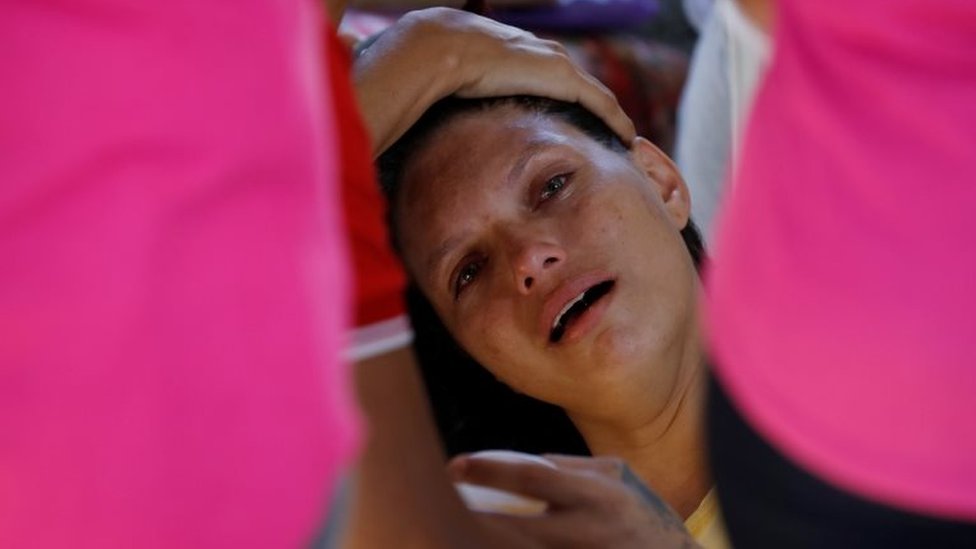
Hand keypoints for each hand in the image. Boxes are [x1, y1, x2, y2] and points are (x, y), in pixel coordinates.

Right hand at [354, 7, 634, 154]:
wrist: (435, 49)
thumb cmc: (430, 67)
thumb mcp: (441, 81)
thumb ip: (442, 94)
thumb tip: (409, 116)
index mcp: (514, 52)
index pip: (548, 74)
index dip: (564, 94)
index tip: (574, 116)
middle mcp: (540, 53)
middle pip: (576, 80)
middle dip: (594, 103)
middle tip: (608, 129)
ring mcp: (553, 63)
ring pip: (593, 92)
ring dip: (608, 113)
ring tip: (622, 136)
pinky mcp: (563, 78)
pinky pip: (601, 103)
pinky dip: (615, 119)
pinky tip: (628, 137)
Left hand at [448, 453, 701, 548]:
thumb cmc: (639, 513)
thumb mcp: (616, 476)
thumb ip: (570, 467)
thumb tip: (522, 462)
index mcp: (596, 495)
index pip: (533, 477)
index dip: (489, 470)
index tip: (454, 466)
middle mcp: (586, 532)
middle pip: (514, 528)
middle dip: (472, 518)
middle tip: (436, 505)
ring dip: (483, 543)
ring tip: (448, 531)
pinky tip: (480, 545)